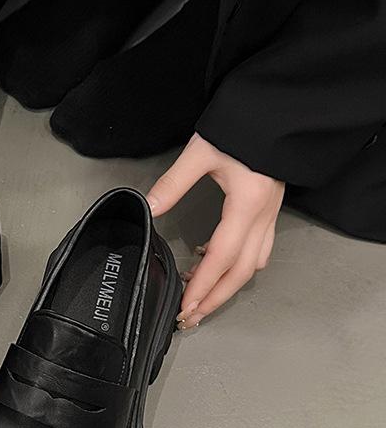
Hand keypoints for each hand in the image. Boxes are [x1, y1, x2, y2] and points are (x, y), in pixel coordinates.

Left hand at [147, 133, 284, 328]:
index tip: (186, 306)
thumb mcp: (202, 150)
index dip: (203, 286)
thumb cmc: (243, 126)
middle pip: (241, 272)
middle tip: (191, 316)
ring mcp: (269, 215)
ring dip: (226, 286)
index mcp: (247, 204)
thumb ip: (174, 182)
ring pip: (252, 264)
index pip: (223, 257)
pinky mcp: (268, 211)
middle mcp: (263, 216)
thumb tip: (150, 207)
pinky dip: (236, 264)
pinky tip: (212, 261)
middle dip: (215, 299)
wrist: (277, 111)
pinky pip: (256, 249)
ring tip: (198, 296)